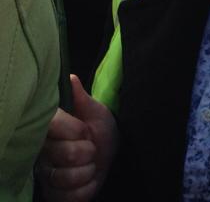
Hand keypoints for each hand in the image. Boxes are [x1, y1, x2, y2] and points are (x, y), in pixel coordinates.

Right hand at [38, 75, 117, 201]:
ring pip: (67, 177)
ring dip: (88, 170)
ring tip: (89, 164)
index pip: (54, 126)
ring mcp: (46, 175)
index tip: (84, 129)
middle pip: (65, 154)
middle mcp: (41, 153)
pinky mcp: (54, 195)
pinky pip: (71, 197)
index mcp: (49, 129)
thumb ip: (82, 98)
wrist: (110, 155)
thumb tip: (70, 78)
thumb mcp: (95, 112)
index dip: (76, 129)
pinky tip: (88, 179)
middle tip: (89, 148)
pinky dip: (87, 188)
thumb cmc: (99, 130)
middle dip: (87, 151)